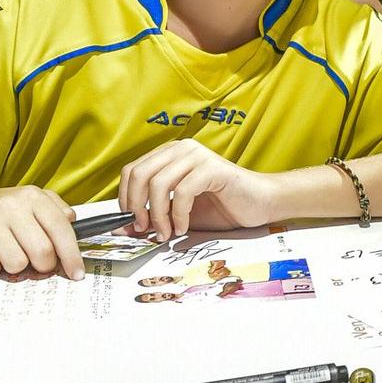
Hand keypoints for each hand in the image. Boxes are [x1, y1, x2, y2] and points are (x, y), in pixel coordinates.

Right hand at [0, 185, 82, 279]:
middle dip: (41, 266)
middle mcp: (9, 204)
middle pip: (42, 253)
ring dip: (13, 267)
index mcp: (31, 195)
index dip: (72, 256)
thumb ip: (54, 212)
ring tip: (3, 253)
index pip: (61, 229)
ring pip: (17, 264)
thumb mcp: (26, 202)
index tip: (76, 273)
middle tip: (33, 264)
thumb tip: (74, 226)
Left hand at [117, 141, 280, 239]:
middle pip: (138, 173)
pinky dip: (178, 215)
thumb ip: (152, 217)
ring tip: (165, 233)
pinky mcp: (212, 168)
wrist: (260, 204)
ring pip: (158, 183)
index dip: (124, 199)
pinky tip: (183, 227)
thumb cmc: (221, 207)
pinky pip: (182, 192)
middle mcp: (181, 149)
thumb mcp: (178, 214)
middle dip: (136, 206)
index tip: (130, 224)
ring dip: (157, 215)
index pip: (131, 170)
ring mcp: (197, 155)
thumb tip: (121, 229)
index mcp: (170, 154)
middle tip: (144, 230)